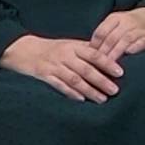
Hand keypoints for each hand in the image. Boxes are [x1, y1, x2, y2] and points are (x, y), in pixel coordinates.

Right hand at [0, 35, 123, 102]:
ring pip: (74, 79)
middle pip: (86, 69)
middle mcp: (64, 56)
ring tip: (102, 99)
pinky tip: (81, 99)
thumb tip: (110, 55)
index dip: (108, 63)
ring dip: (89, 90)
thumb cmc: (52, 48)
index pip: (94, 54)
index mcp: (73, 46)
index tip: (120, 73)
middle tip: (115, 90)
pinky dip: (70, 93)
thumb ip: (87, 50)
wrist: (24, 50)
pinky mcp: (44, 76)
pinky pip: (59, 85)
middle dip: (101, 80)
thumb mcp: (69, 44)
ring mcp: (54, 66)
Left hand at [89, 7, 144, 61]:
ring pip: (125, 40)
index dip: (94, 45)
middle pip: (112, 37)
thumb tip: (87, 51)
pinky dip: (135, 47)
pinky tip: (129, 54)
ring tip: (109, 64)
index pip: (101, 31)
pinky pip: (141, 42)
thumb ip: (104, 35)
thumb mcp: (115, 25)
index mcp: (115, 18)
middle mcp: (127, 22)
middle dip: (104, 52)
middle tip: (97, 65)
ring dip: (116, 52)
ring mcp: (139, 29)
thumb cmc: (129, 26)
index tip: (89, 57)